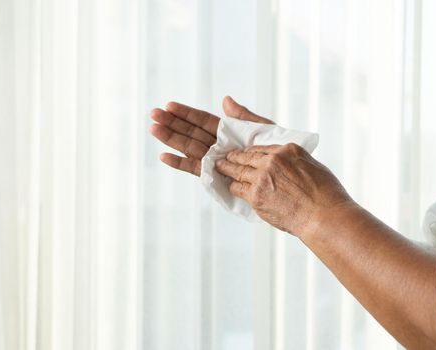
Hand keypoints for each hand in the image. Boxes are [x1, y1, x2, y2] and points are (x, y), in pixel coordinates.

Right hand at [149, 96, 273, 175]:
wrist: (282, 176)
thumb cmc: (275, 151)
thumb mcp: (262, 129)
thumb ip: (243, 116)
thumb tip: (226, 100)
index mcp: (226, 131)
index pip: (201, 120)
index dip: (186, 113)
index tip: (169, 105)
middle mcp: (216, 145)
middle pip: (190, 132)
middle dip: (172, 123)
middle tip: (153, 113)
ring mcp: (213, 160)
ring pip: (188, 147)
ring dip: (170, 139)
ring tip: (153, 129)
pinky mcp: (213, 176)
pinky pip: (195, 169)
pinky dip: (180, 163)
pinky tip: (164, 156)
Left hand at [215, 143, 353, 235]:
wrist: (323, 216)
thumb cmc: (325, 194)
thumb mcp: (312, 166)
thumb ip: (294, 161)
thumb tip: (285, 166)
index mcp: (288, 149)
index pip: (262, 147)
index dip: (250, 150)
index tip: (245, 152)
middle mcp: (273, 160)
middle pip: (246, 156)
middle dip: (234, 156)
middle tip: (225, 156)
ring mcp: (263, 177)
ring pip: (238, 170)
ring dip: (227, 168)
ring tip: (220, 167)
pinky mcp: (256, 195)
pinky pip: (238, 188)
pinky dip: (232, 186)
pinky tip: (229, 185)